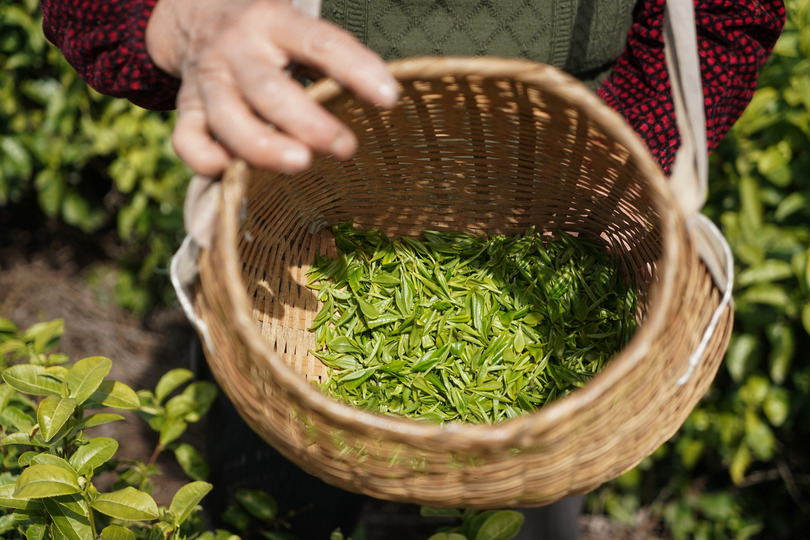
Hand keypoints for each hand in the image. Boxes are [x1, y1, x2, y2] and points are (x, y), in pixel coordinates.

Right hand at [146, 0, 398, 175]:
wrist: (196, 15)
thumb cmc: (269, 36)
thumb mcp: (297, 32)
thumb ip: (328, 64)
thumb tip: (378, 104)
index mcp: (274, 22)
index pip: (319, 42)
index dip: (356, 69)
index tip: (389, 98)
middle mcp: (237, 50)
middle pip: (268, 89)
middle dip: (308, 123)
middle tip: (345, 148)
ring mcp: (207, 79)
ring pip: (228, 117)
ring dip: (263, 146)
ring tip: (299, 164)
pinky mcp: (186, 108)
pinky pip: (187, 139)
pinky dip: (205, 159)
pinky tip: (232, 171)